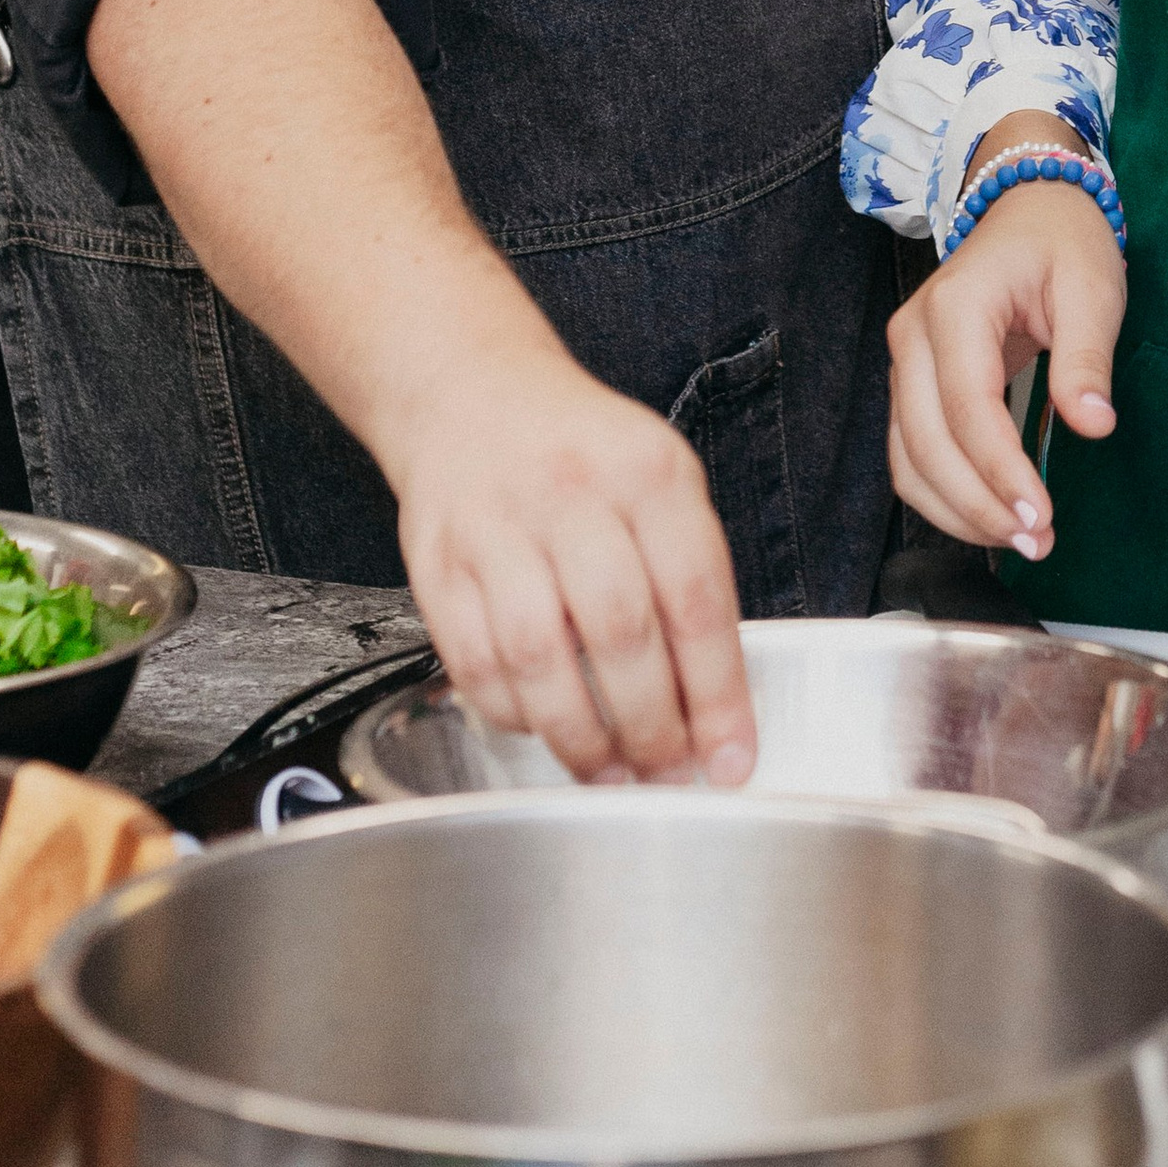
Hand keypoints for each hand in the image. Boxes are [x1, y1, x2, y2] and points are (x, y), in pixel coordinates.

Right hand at [393, 340, 754, 788]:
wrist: (471, 392)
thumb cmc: (582, 449)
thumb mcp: (659, 475)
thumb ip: (688, 570)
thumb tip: (714, 697)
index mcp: (647, 470)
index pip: (695, 597)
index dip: (717, 693)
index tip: (731, 758)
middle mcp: (570, 494)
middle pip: (620, 634)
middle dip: (652, 727)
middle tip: (669, 775)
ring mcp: (495, 528)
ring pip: (540, 659)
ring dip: (581, 737)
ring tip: (610, 773)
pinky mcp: (436, 564)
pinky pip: (475, 664)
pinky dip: (513, 714)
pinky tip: (544, 728)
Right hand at [887, 122, 1128, 558]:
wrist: (1030, 207)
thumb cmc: (1063, 241)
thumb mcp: (1093, 287)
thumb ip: (1087, 356)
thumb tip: (1093, 425)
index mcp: (956, 306)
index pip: (967, 406)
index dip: (999, 471)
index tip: (1040, 517)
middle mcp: (914, 334)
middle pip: (926, 443)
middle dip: (978, 505)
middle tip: (1037, 542)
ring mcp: (905, 360)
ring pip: (909, 459)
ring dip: (958, 511)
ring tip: (1022, 540)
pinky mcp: (913, 383)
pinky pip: (913, 453)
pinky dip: (945, 496)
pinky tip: (992, 517)